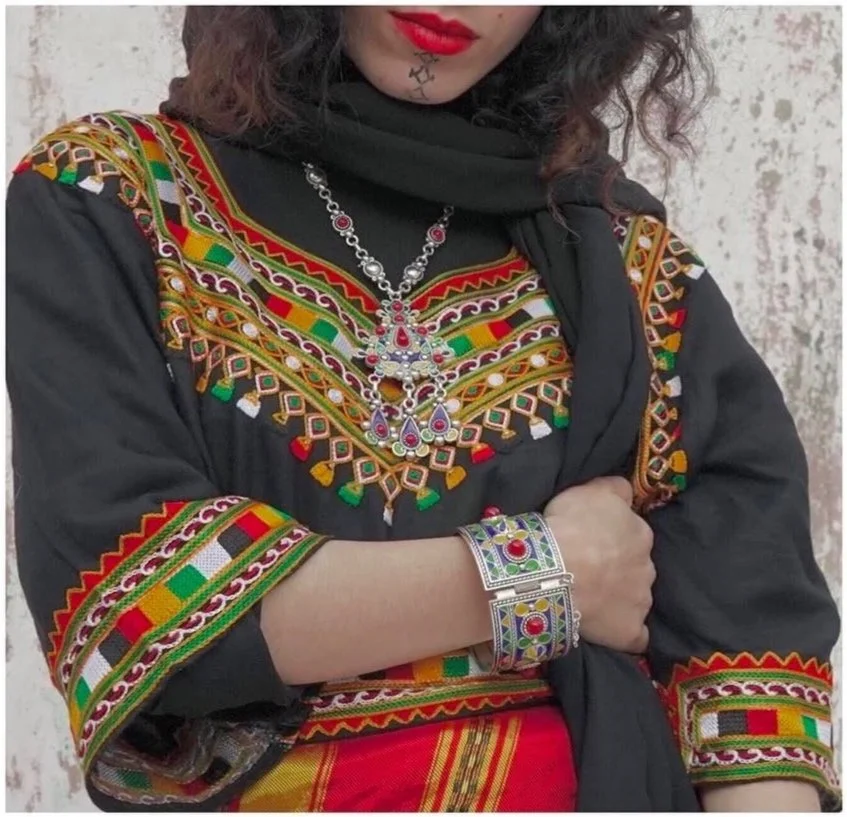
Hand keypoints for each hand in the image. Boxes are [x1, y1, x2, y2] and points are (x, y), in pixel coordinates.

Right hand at [544, 476, 654, 652]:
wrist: (555, 571)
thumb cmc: (570, 526)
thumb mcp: (592, 490)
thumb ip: (615, 488)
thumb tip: (627, 491)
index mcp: (640, 534)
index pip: (633, 534)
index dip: (612, 538)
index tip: (592, 542)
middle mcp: (648, 567)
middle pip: (637, 567)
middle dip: (619, 569)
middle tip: (589, 569)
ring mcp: (641, 602)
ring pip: (636, 598)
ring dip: (620, 598)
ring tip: (591, 598)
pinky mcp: (630, 632)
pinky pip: (634, 635)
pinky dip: (623, 632)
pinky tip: (607, 628)